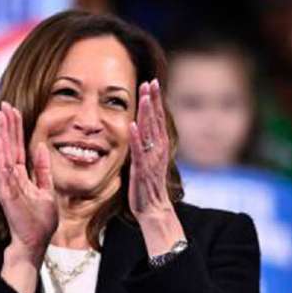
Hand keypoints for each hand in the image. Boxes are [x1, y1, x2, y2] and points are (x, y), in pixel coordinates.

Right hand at [0, 101, 56, 260]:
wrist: (34, 241)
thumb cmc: (40, 220)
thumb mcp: (46, 190)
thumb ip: (44, 170)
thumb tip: (43, 148)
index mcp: (23, 175)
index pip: (19, 147)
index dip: (17, 129)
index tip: (15, 110)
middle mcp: (13, 177)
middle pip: (10, 146)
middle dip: (9, 125)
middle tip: (5, 104)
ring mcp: (9, 184)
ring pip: (5, 154)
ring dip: (4, 134)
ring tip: (1, 115)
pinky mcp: (8, 194)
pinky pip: (4, 171)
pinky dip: (2, 155)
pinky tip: (0, 140)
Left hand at [129, 78, 184, 254]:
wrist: (153, 210)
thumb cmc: (147, 186)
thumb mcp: (146, 160)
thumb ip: (144, 144)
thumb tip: (138, 129)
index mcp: (159, 146)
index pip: (157, 118)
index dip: (155, 101)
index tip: (151, 83)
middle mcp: (158, 150)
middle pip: (156, 120)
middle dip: (153, 101)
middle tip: (150, 82)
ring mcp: (151, 159)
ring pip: (150, 132)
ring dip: (147, 114)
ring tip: (144, 96)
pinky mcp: (142, 170)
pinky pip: (139, 151)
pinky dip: (136, 138)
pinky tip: (132, 125)